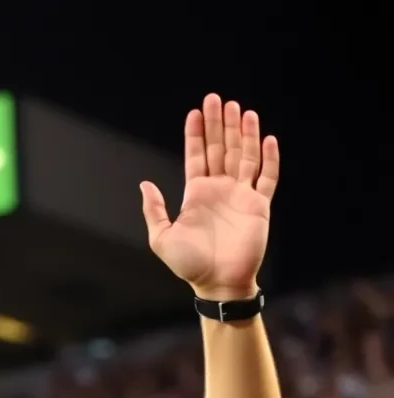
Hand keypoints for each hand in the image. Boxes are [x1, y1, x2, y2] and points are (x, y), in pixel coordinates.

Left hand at [140, 94, 278, 299]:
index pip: (197, 156)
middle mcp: (219, 190)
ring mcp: (240, 196)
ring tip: (239, 109)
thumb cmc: (188, 265)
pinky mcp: (259, 206)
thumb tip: (144, 184)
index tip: (195, 112)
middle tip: (217, 99)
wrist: (217, 283)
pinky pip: (267, 177)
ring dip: (242, 133)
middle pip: (221, 149)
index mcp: (196, 195)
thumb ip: (155, 210)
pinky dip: (268, 158)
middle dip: (219, 124)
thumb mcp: (161, 238)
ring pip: (243, 156)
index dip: (196, 134)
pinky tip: (266, 138)